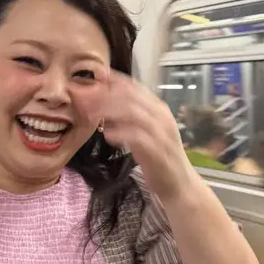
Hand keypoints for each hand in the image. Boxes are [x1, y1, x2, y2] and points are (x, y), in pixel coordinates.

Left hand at [100, 71, 192, 200]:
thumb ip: (127, 119)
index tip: (91, 80)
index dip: (111, 81)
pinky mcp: (158, 151)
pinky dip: (121, 133)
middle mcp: (161, 116)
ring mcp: (161, 133)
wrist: (180, 184)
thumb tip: (101, 107)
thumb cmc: (157, 158)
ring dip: (109, 111)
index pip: (134, 86)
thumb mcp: (143, 133)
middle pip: (130, 96)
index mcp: (158, 109)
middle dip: (104, 95)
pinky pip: (138, 136)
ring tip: (90, 115)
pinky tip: (107, 135)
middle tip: (83, 99)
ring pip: (133, 112)